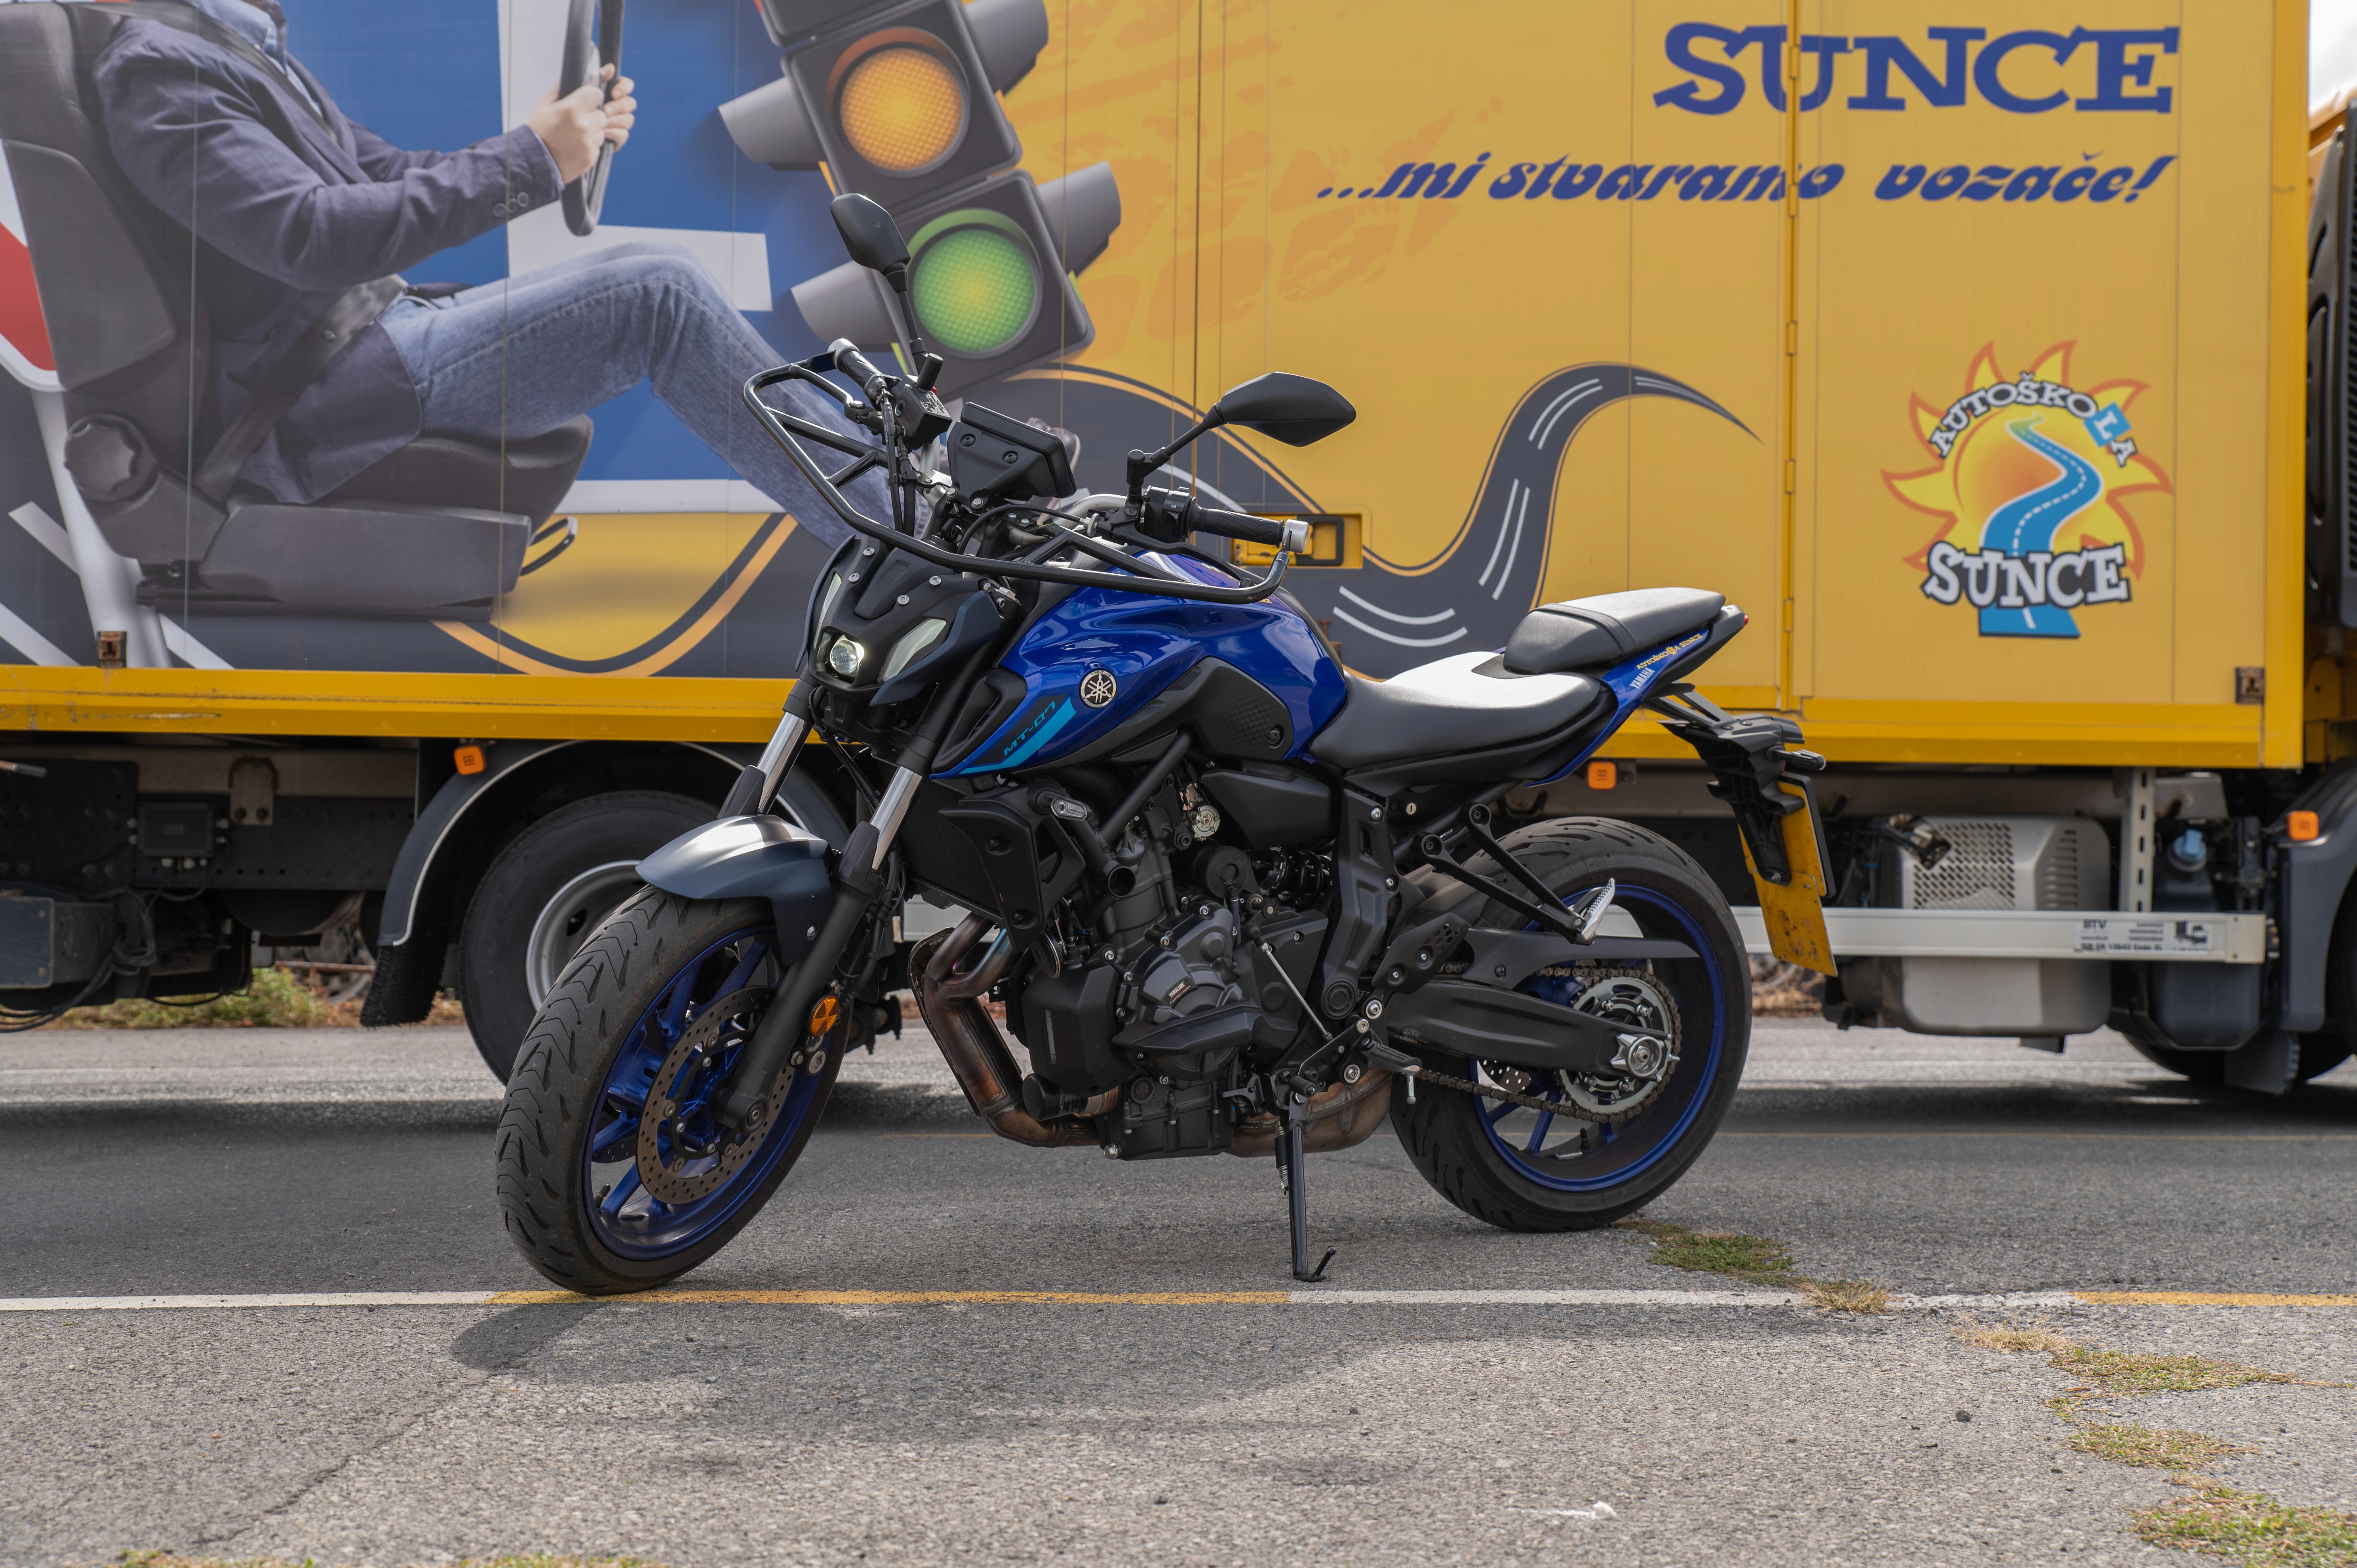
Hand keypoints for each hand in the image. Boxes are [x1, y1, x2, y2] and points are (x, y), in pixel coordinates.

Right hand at [527, 65, 636, 184]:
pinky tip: (575, 146)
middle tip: (577, 121)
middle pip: (601, 114)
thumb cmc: (537, 133)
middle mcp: (583, 125)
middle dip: (592, 116)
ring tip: (574, 135)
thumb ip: (560, 91)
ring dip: (592, 131)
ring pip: (601, 130)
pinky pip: (598, 146)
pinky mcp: (591, 157)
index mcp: (571, 109)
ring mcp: (588, 142)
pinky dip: (590, 145)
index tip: (588, 99)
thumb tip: (572, 79)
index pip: (596, 93)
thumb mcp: (543, 106)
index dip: (592, 96)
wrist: (534, 161)